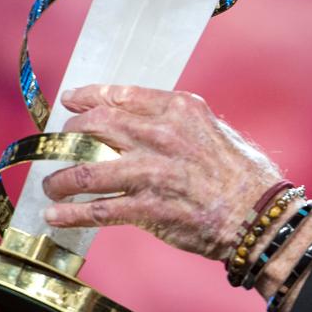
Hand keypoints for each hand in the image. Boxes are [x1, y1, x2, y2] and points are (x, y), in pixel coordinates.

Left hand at [43, 84, 282, 259]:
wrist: (259, 214)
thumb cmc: (243, 174)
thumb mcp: (212, 129)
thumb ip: (177, 123)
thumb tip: (143, 123)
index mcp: (179, 109)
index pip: (121, 95)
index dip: (89, 96)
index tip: (72, 100)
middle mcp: (161, 135)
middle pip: (95, 126)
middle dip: (68, 135)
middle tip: (59, 143)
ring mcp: (151, 172)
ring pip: (87, 169)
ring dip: (62, 178)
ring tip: (52, 185)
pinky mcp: (148, 208)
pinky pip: (98, 210)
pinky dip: (70, 213)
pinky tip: (55, 215)